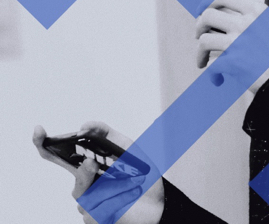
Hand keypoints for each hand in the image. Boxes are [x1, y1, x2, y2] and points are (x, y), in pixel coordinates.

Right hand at [33, 122, 163, 223]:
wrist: (157, 201)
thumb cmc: (139, 174)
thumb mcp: (126, 146)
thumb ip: (105, 133)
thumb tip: (84, 126)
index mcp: (86, 165)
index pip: (58, 155)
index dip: (43, 143)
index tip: (39, 130)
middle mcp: (84, 186)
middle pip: (76, 183)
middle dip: (84, 175)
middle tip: (93, 164)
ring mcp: (89, 206)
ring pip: (92, 199)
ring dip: (116, 187)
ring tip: (133, 182)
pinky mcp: (96, 220)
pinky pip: (103, 211)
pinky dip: (122, 199)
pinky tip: (132, 194)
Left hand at [195, 0, 268, 91]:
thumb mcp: (267, 22)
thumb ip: (249, 15)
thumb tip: (222, 15)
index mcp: (254, 9)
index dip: (206, 1)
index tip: (201, 9)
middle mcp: (245, 23)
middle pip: (207, 15)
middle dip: (198, 26)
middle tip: (200, 35)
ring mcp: (238, 42)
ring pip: (204, 40)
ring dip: (200, 52)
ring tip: (203, 59)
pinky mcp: (234, 62)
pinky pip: (211, 66)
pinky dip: (212, 74)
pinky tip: (218, 78)